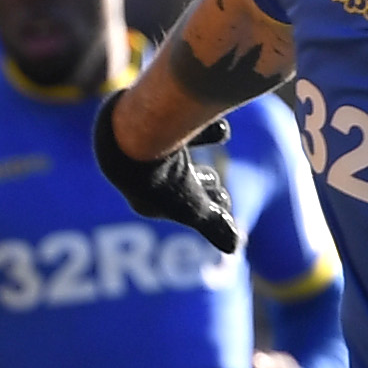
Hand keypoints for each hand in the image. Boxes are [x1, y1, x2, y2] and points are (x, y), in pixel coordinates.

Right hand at [89, 86, 237, 252]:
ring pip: (176, 156)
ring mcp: (143, 148)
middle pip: (175, 184)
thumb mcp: (194, 206)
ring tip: (222, 149)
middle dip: (198, 187)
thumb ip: (215, 225)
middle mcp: (141, 176)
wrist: (133, 134)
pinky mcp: (147, 121)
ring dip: (197, 154)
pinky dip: (202, 131)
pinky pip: (177, 128)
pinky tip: (224, 132)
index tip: (227, 205)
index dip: (204, 211)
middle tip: (220, 188)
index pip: (178, 210)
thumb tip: (235, 246)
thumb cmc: (162, 178)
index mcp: (145, 201)